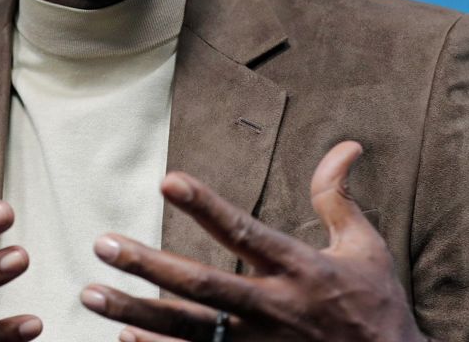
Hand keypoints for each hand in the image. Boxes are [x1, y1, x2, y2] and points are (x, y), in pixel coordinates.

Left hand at [80, 142, 425, 341]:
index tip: (166, 180)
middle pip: (202, 287)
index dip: (205, 206)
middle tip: (103, 245)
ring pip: (188, 330)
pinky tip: (124, 335)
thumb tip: (346, 146)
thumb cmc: (376, 308)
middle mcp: (274, 309)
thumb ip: (338, 197)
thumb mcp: (365, 248)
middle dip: (150, 266)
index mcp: (300, 270)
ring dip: (136, 311)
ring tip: (92, 292)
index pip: (243, 231)